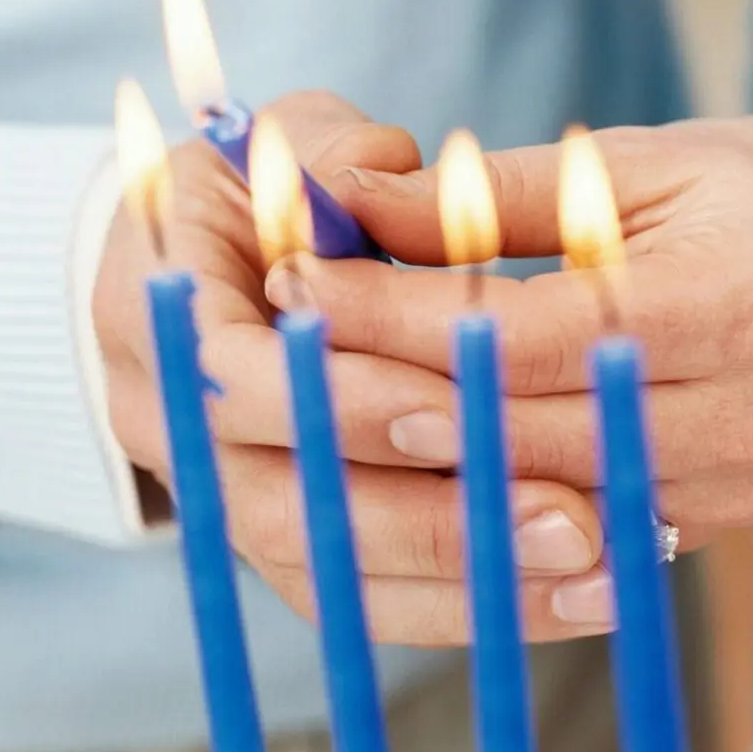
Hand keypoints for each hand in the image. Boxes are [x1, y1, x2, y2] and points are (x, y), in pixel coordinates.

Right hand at [93, 91, 612, 644]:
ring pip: (333, 579)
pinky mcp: (285, 549)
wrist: (209, 271)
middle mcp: (166, 431)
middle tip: (570, 519)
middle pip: (283, 510)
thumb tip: (380, 175)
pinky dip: (470, 605)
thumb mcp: (287, 146)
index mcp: (153, 316)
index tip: (460, 403)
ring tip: (598, 572)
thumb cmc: (260, 195)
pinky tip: (577, 596)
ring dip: (466, 585)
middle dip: (428, 519)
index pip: (234, 382)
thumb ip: (336, 158)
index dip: (347, 399)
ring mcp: (224, 502)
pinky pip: (368, 603)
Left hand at [266, 116, 752, 544]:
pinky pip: (575, 543)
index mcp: (730, 299)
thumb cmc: (752, 196)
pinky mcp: (709, 526)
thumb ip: (496, 199)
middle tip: (281, 360)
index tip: (298, 286)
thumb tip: (354, 205)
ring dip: (421, 469)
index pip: (524, 332)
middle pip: (520, 432)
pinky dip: (490, 517)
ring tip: (322, 426)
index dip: (398, 318)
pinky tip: (410, 491)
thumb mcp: (635, 164)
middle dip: (385, 396)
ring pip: (538, 506)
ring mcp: (731, 487)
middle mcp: (740, 412)